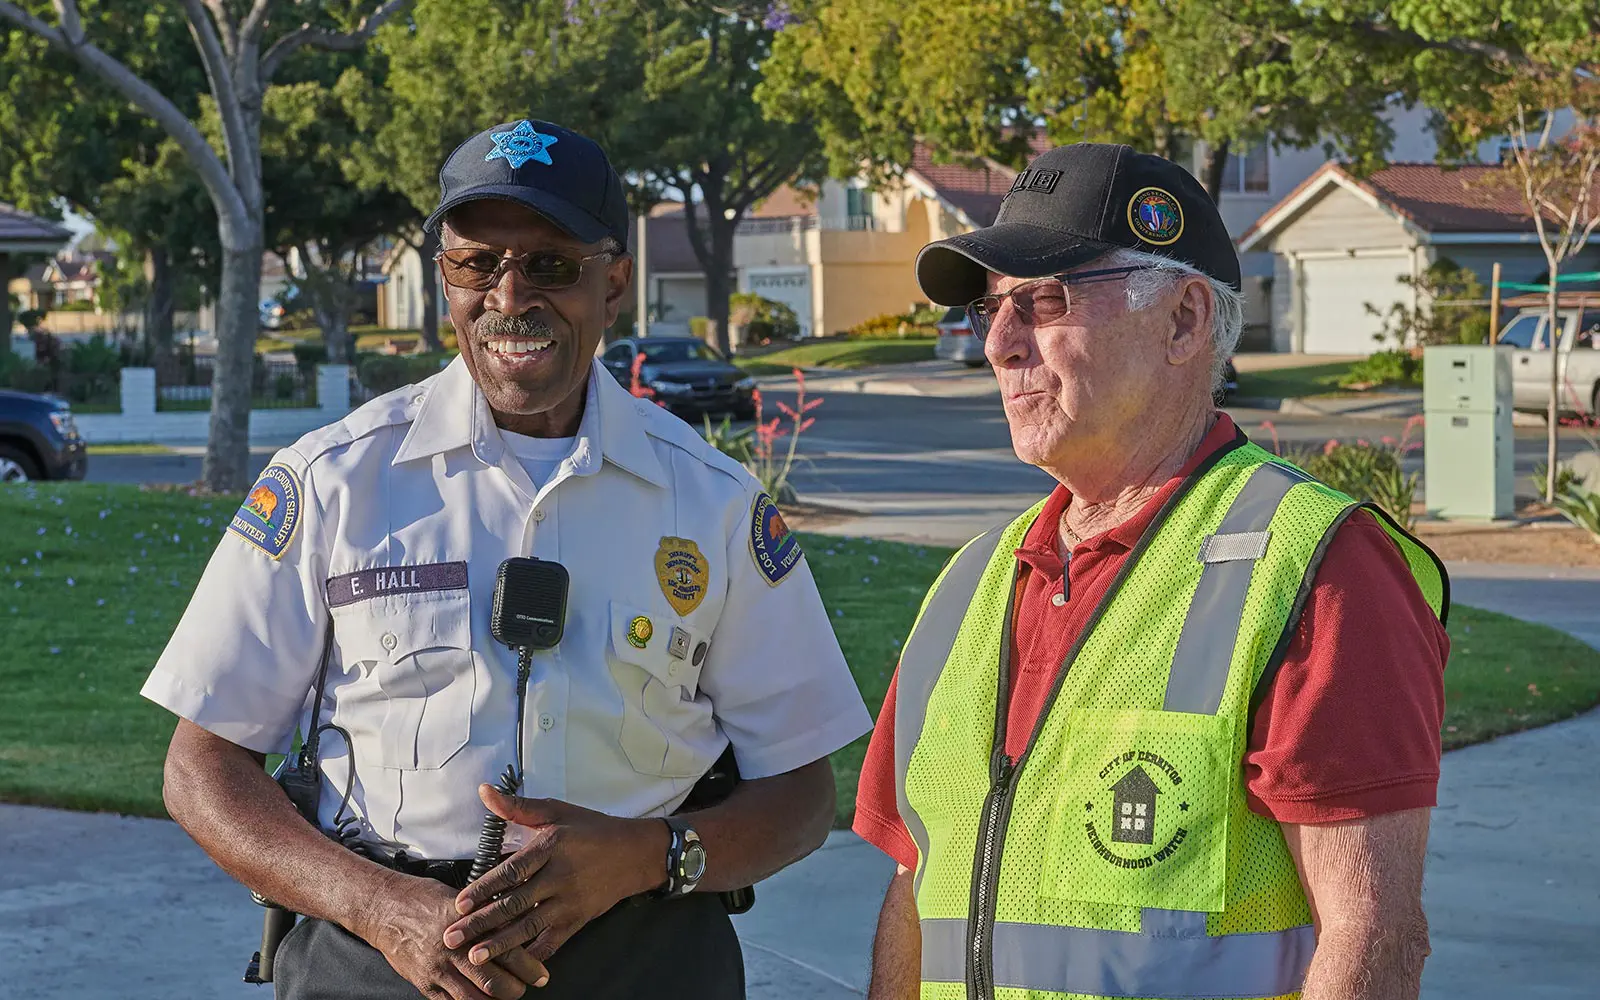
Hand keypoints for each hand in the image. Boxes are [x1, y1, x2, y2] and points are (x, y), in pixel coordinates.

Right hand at [361, 870, 549, 999]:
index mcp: (469, 924)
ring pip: (474, 998)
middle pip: (495, 981)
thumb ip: (486, 917)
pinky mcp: (425, 983)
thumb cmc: (423, 899)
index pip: (508, 951)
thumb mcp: (461, 901)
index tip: (541, 974)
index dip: (529, 967)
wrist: (383, 908)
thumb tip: (517, 925)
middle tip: (526, 987)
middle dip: (516, 989)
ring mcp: (438, 969)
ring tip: (506, 996)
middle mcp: (455, 949)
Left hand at [442, 786, 665, 977]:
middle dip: (481, 922)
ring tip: (474, 956)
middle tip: (452, 937)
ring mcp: (570, 901)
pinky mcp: (578, 919)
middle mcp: (560, 877)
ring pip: (530, 926)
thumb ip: (518, 807)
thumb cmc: (592, 830)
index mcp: (551, 847)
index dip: (485, 888)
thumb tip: (485, 792)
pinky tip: (513, 966)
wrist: (635, 853)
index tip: (460, 903)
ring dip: (500, 943)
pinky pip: (553, 942)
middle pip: (515, 903)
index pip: (512, 871)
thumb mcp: (557, 811)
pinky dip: (533, 955)